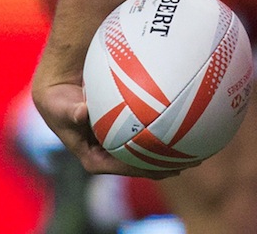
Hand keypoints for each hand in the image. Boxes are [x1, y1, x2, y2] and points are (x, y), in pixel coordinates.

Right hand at [31, 65, 180, 178]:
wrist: (58, 88)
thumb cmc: (57, 100)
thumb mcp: (59, 107)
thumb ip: (70, 112)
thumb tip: (83, 112)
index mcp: (94, 156)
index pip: (121, 167)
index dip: (142, 169)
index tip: (162, 166)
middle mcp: (109, 152)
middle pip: (140, 163)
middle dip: (165, 165)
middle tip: (190, 161)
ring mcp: (117, 141)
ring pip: (147, 150)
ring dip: (170, 151)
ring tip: (198, 148)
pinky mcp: (123, 127)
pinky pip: (146, 130)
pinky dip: (165, 127)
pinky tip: (186, 119)